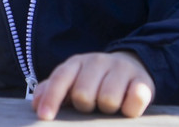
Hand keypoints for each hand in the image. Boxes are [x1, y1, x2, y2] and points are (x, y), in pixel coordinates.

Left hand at [32, 51, 154, 119]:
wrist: (130, 66)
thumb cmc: (93, 81)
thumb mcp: (72, 80)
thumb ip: (52, 90)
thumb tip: (36, 105)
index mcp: (76, 62)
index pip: (60, 79)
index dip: (51, 98)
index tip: (44, 117)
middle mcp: (98, 61)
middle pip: (83, 94)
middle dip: (85, 106)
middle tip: (92, 105)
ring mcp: (121, 69)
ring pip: (108, 99)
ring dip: (107, 110)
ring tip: (109, 106)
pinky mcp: (143, 81)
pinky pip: (134, 100)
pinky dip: (130, 109)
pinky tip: (127, 107)